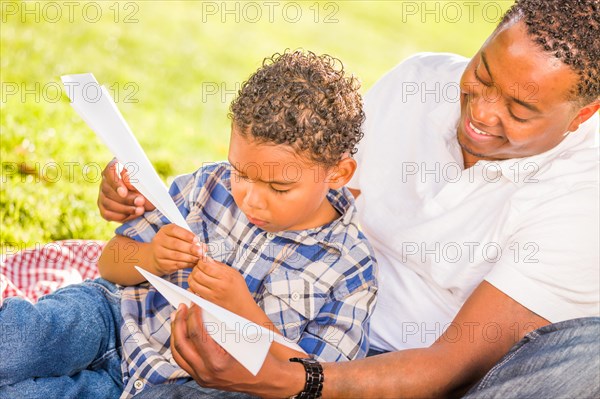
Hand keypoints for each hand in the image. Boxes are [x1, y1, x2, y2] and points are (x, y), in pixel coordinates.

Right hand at [98, 158, 155, 221]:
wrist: (149, 200)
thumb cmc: (147, 186)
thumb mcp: (146, 181)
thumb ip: (137, 178)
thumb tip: (128, 179)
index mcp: (116, 167)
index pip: (110, 171)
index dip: (115, 183)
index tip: (124, 193)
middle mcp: (106, 180)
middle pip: (108, 190)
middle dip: (126, 199)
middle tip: (141, 202)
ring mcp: (103, 195)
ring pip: (107, 202)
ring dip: (125, 208)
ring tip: (140, 210)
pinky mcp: (104, 208)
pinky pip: (107, 214)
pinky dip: (120, 216)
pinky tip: (132, 215)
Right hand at [150, 224, 199, 275]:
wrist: (157, 256)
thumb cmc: (172, 244)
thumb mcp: (179, 237)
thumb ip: (190, 239)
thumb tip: (203, 247)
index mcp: (165, 230)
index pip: (174, 230)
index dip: (186, 235)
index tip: (196, 239)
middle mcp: (159, 240)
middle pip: (176, 244)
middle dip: (190, 248)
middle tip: (200, 251)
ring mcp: (159, 253)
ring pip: (176, 256)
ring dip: (190, 257)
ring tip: (198, 258)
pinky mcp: (162, 264)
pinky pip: (176, 264)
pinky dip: (187, 264)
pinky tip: (193, 263)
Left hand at [170, 304, 298, 397]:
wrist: (268, 381)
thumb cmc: (260, 359)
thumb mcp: (244, 339)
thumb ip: (224, 326)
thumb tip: (206, 310)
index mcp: (217, 362)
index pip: (197, 334)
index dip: (193, 315)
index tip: (194, 303)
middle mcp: (206, 373)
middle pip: (181, 344)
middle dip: (179, 322)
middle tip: (181, 307)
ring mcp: (202, 378)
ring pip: (178, 354)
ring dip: (176, 333)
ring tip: (177, 317)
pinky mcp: (202, 379)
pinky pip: (184, 361)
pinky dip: (181, 345)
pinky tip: (182, 333)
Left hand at [188, 249, 255, 316]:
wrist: (242, 305)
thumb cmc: (239, 288)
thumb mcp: (233, 273)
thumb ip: (219, 265)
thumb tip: (206, 259)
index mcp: (225, 276)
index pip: (206, 266)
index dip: (200, 262)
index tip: (202, 261)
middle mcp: (219, 286)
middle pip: (198, 274)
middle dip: (195, 269)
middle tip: (198, 268)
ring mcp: (213, 295)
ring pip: (194, 283)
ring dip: (192, 277)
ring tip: (196, 275)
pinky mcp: (208, 301)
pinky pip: (195, 292)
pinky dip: (192, 287)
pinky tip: (196, 284)